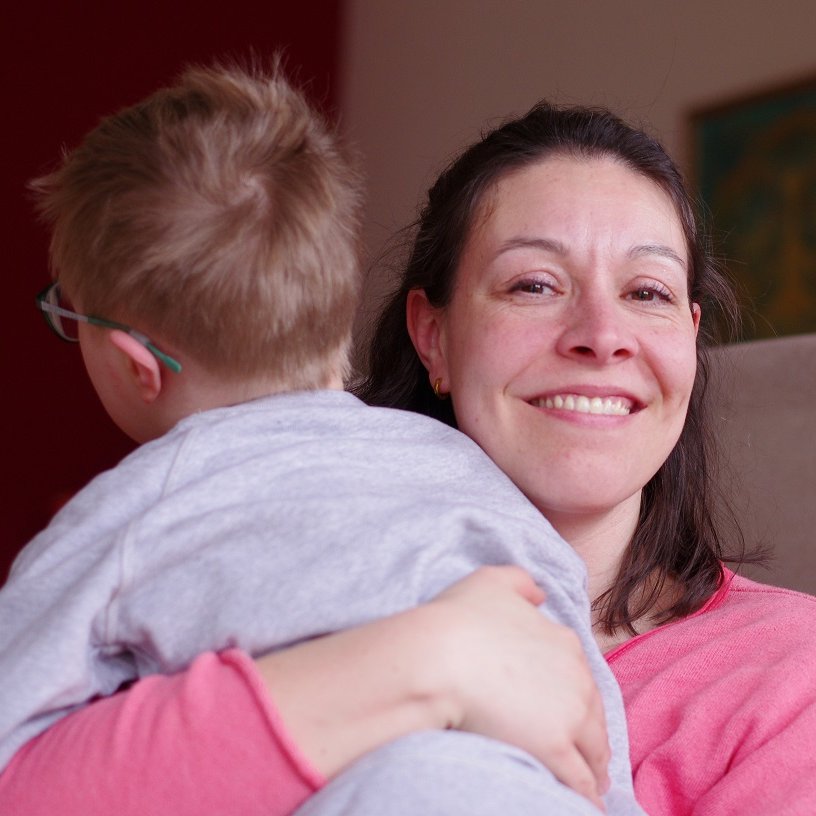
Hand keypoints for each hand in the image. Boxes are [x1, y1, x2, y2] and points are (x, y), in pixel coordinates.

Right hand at [258, 566, 608, 809]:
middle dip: (593, 740)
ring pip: (593, 751)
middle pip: (594, 718)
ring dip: (594, 772)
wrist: (440, 655)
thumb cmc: (459, 618)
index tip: (576, 716)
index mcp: (564, 641)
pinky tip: (586, 807)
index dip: (577, 699)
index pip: (581, 678)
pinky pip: (579, 781)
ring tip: (592, 791)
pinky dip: (585, 797)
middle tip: (593, 761)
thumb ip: (521, 583)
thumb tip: (539, 594)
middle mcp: (577, 677)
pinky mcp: (555, 748)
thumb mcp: (492, 581)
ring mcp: (569, 714)